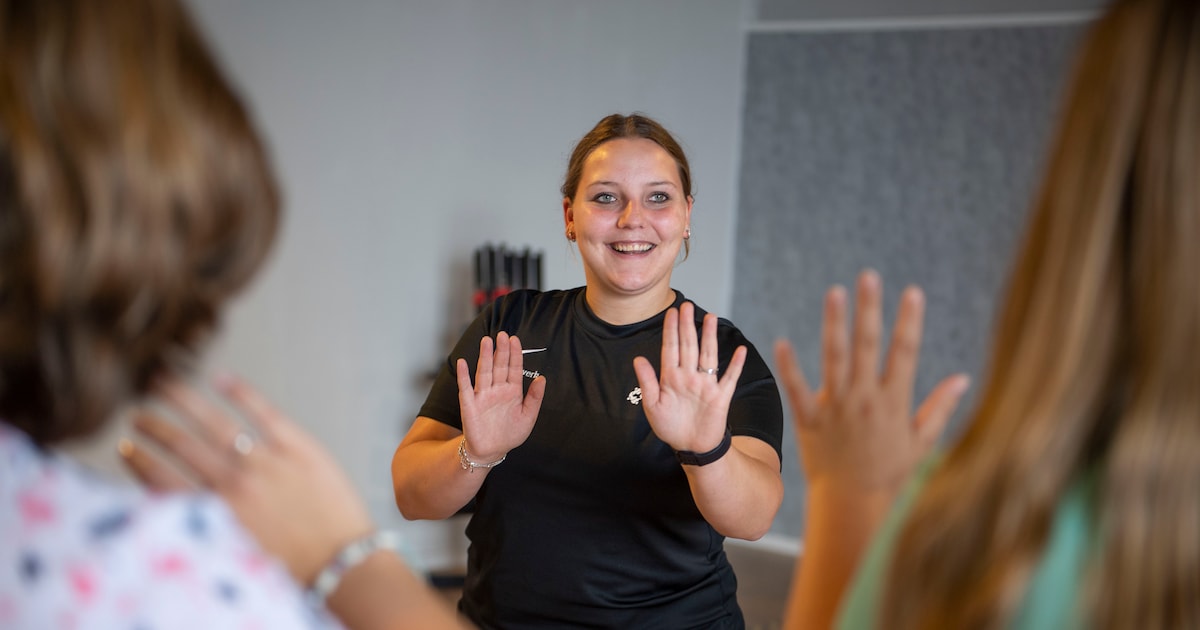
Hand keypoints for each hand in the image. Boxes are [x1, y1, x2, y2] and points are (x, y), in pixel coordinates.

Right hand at [120, 376, 372, 585]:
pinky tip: (219, 378)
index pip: (161, 479)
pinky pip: (262, 411)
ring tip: (162, 385)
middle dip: (154, 426)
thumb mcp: (234, 551)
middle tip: (139, 414)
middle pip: (180, 445)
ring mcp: (265, 462)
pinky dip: (238, 391)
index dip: (138, 460)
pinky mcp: (297, 448)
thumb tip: (176, 499)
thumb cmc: (290, 566)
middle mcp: (234, 485)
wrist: (341, 564)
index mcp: (215, 514)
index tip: (124, 446)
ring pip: (212, 421)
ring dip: (181, 400)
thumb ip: (205, 522)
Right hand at [457, 331, 545, 461]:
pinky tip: (463, 363)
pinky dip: (463, 376)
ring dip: (485, 357)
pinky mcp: (469, 405)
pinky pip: (465, 388)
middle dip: (501, 350)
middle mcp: (497, 390)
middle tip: (503, 334)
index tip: (515, 339)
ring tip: (487, 341)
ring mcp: (483, 396)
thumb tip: (542, 378)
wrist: (492, 451)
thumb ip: (535, 398)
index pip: (514, 368)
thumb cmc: (510, 434)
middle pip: (499, 366)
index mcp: (512, 392)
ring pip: (484, 372)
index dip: (515, 354)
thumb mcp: (528, 417)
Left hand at [633, 302, 745, 452]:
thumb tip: (638, 358)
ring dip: (709, 337)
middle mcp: (689, 376)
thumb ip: (647, 381)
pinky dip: (735, 365)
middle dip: (687, 325)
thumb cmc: (670, 427)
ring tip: (710, 317)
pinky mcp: (720, 397)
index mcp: (671, 377)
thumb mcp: (652, 405)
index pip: (670, 348)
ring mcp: (706, 385)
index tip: (671, 312)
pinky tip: (740, 350)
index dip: (671, 330)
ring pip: (708, 355)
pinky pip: (729, 378)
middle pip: (689, 346)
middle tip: (687, 305)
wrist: (691, 447)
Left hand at [773, 270, 969, 497]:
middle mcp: (865, 400)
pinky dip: (790, 367)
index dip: (909, 321)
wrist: (853, 501)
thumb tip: (963, 378)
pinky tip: (782, 342)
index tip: (913, 292)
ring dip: (834, 324)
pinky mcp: (810, 420)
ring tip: (835, 292)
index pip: (905, 353)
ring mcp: (836, 408)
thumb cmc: (890, 472)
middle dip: (869, 310)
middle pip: (867, 346)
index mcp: (893, 402)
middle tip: (868, 276)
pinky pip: (797, 390)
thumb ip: (939, 408)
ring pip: (834, 358)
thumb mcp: (922, 442)